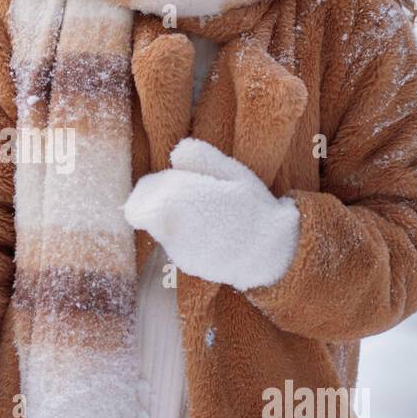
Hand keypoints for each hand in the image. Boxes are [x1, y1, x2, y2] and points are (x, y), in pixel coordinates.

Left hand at [122, 136, 299, 291]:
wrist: (271, 254)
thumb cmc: (254, 209)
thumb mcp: (233, 173)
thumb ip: (201, 159)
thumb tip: (176, 153)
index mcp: (178, 200)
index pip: (145, 190)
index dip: (157, 184)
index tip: (177, 180)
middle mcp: (170, 227)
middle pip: (147, 210)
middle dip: (161, 201)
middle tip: (191, 196)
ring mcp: (176, 249)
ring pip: (160, 227)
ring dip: (174, 219)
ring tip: (207, 214)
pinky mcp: (185, 265)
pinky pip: (176, 245)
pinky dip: (186, 237)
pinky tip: (211, 233)